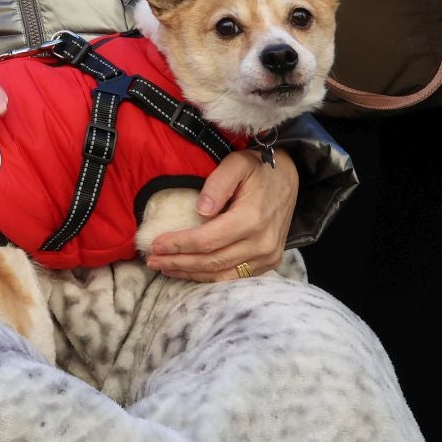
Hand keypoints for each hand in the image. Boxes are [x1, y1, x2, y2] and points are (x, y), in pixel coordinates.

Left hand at [146, 149, 299, 281]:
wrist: (290, 179)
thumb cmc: (258, 168)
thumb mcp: (237, 163)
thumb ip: (218, 183)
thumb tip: (200, 210)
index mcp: (251, 219)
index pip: (207, 240)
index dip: (179, 244)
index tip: (155, 244)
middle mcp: (261, 243)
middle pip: (211, 261)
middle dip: (178, 262)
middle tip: (151, 260)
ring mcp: (267, 256)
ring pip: (221, 274)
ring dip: (190, 273)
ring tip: (165, 268)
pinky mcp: (269, 263)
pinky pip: (234, 277)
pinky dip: (209, 277)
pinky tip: (189, 272)